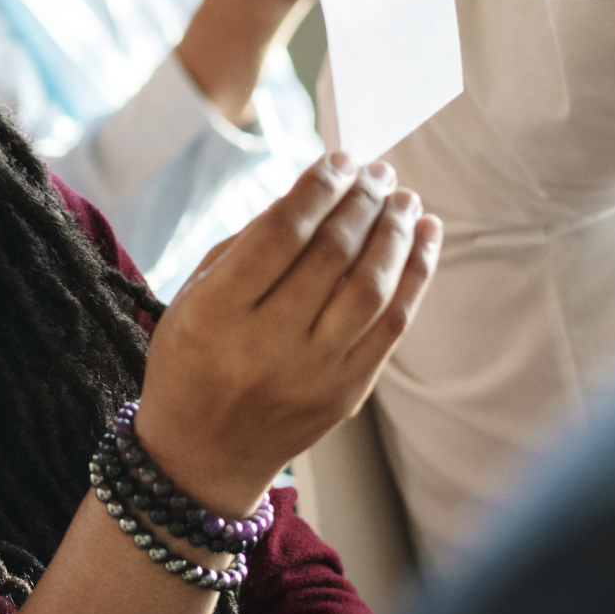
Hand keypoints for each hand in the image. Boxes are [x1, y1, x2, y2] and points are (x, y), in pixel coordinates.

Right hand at [137, 154, 439, 515]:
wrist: (201, 456)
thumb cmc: (190, 360)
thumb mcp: (193, 296)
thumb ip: (248, 244)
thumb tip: (316, 191)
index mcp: (216, 315)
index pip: (281, 235)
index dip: (318, 189)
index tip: (340, 157)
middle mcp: (266, 346)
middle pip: (332, 255)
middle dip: (362, 202)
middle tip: (378, 170)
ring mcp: (313, 375)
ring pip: (371, 288)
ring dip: (394, 233)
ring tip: (403, 197)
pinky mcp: (347, 395)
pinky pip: (393, 327)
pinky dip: (416, 276)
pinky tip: (424, 237)